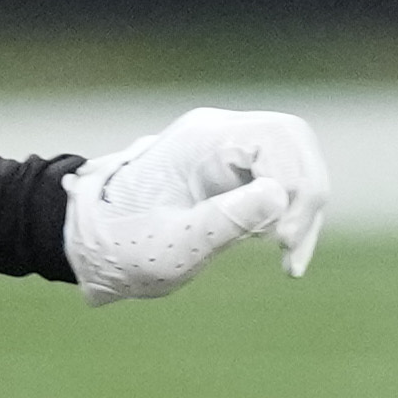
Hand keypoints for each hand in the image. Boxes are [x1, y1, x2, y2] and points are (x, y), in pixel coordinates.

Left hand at [62, 108, 329, 304]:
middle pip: (294, 144)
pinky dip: (291, 217)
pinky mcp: (234, 176)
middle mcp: (218, 136)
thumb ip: (224, 221)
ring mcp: (227, 153)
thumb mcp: (171, 246)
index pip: (276, 138)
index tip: (283, 238)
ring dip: (304, 210)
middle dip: (306, 196)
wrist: (91, 248)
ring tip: (291, 261)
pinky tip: (285, 254)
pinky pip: (282, 184)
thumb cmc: (121, 248)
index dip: (294, 184)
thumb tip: (281, 195)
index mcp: (200, 141)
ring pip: (294, 164)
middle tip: (291, 250)